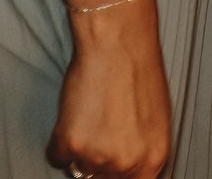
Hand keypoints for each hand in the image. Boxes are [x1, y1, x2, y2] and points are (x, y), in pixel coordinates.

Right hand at [48, 3, 171, 178]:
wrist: (118, 45)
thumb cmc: (138, 73)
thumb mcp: (155, 121)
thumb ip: (142, 152)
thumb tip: (127, 169)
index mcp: (153, 159)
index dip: (115, 176)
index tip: (106, 168)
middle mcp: (127, 164)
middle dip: (97, 162)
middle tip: (100, 132)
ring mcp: (98, 156)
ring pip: (78, 169)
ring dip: (79, 149)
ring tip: (91, 116)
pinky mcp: (70, 145)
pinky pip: (56, 157)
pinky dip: (59, 141)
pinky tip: (75, 114)